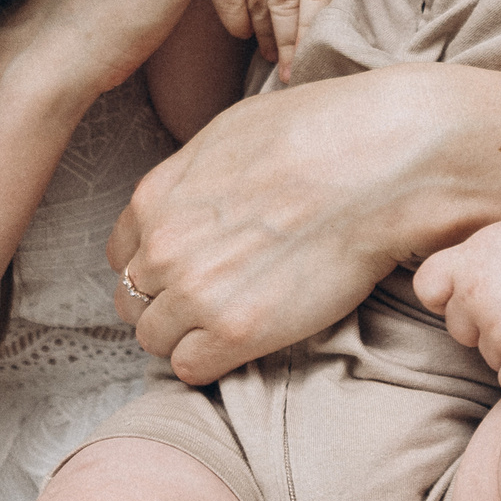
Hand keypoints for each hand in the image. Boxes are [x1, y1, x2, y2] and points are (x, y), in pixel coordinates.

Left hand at [108, 65, 461, 382]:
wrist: (378, 162)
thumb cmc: (320, 134)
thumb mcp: (231, 132)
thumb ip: (191, 177)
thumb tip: (188, 198)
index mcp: (156, 198)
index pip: (122, 257)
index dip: (155, 266)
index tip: (187, 269)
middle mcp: (165, 249)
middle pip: (134, 302)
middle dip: (167, 302)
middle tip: (214, 297)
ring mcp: (197, 293)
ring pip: (155, 340)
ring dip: (187, 335)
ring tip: (233, 319)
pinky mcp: (238, 332)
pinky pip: (191, 368)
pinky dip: (210, 360)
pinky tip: (244, 339)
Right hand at [205, 0, 345, 69]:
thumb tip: (333, 17)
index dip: (314, 35)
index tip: (310, 62)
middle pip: (287, 6)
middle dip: (289, 47)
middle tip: (289, 72)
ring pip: (257, 5)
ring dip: (265, 36)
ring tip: (272, 55)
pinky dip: (236, 20)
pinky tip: (245, 32)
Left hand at [412, 204, 500, 397]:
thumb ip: (479, 268)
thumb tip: (454, 303)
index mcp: (469, 258)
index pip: (428, 288)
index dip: (449, 297)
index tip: (479, 295)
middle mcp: (474, 293)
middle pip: (461, 331)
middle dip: (490, 327)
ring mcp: (497, 328)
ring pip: (490, 359)